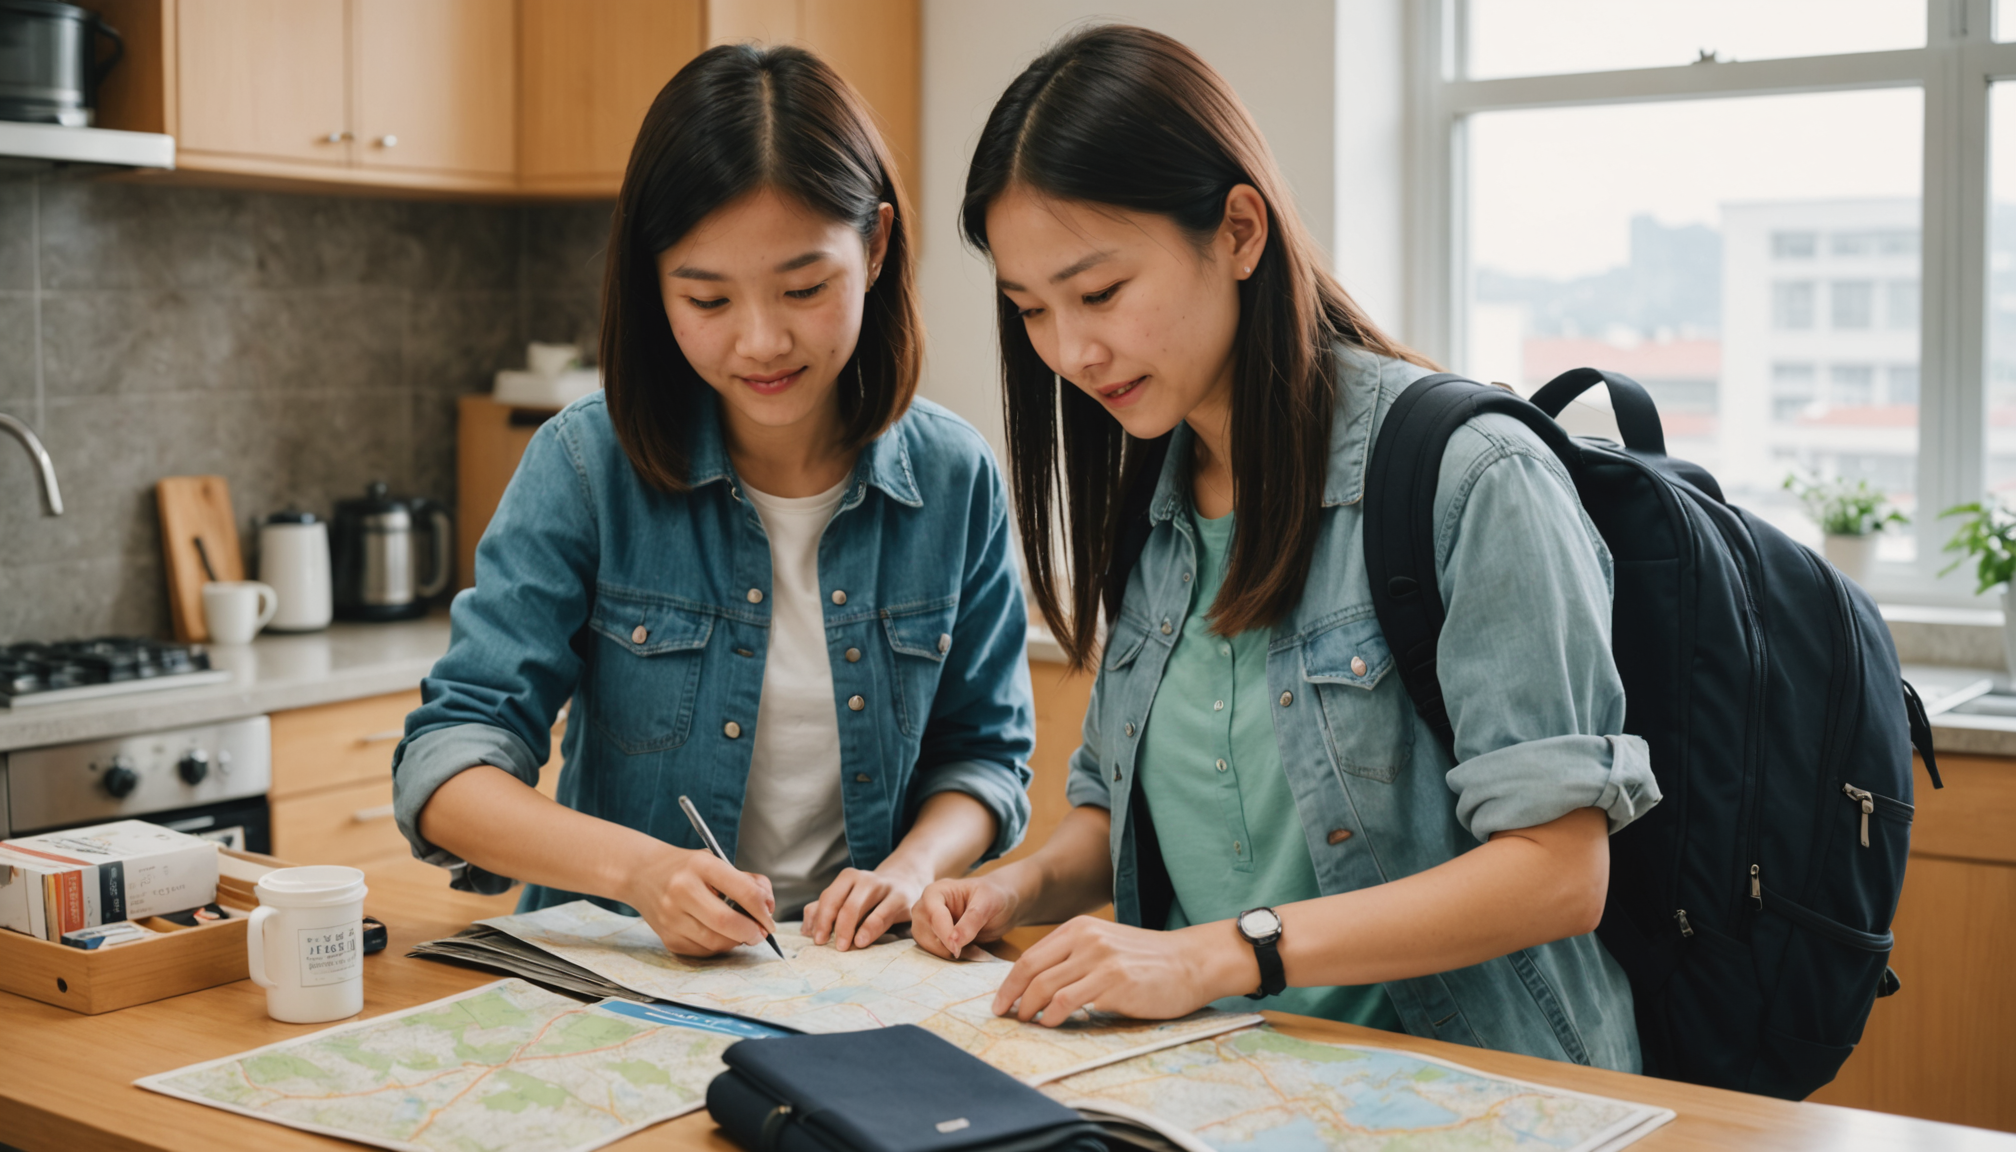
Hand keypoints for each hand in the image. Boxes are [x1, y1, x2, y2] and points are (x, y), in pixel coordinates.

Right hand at [617, 843, 776, 957]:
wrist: (642, 873)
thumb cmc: (686, 868)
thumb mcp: (716, 862)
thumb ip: (747, 881)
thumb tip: (768, 906)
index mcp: (701, 866)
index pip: (743, 891)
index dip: (762, 909)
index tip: (769, 917)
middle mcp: (682, 890)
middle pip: (727, 922)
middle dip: (751, 932)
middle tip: (760, 933)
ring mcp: (671, 916)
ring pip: (715, 942)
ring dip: (736, 942)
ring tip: (741, 933)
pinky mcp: (667, 937)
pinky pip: (702, 951)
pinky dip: (718, 947)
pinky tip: (719, 936)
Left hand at [804, 863, 930, 950]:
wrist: (904, 884)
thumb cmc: (868, 898)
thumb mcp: (846, 899)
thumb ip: (823, 911)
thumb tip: (806, 930)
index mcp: (847, 878)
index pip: (829, 898)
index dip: (821, 920)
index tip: (817, 941)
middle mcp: (865, 879)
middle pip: (844, 904)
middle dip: (834, 927)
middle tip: (830, 946)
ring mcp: (884, 887)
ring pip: (861, 907)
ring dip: (848, 928)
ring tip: (843, 946)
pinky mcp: (901, 899)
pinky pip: (882, 914)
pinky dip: (869, 929)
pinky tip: (861, 941)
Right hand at [910, 873, 1023, 958]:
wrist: (1001, 905)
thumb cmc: (995, 897)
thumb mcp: (989, 903)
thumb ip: (972, 920)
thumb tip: (953, 941)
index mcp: (936, 891)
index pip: (932, 914)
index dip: (944, 933)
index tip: (957, 950)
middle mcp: (926, 907)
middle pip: (922, 931)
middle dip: (943, 945)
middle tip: (968, 950)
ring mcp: (927, 924)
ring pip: (925, 945)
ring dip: (946, 953)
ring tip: (971, 949)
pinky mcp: (933, 939)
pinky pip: (933, 953)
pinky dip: (949, 957)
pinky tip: (967, 952)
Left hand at [990, 916, 1254, 1026]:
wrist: (1191, 962)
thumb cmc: (1148, 959)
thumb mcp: (1106, 945)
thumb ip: (1075, 957)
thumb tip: (1038, 986)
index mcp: (1080, 928)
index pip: (1031, 956)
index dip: (1009, 982)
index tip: (1000, 1001)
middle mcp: (1086, 938)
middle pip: (1032, 969)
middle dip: (1012, 996)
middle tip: (1004, 1015)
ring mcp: (1100, 959)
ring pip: (1046, 986)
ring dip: (1029, 1009)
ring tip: (1026, 1022)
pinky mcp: (1114, 981)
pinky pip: (1069, 1000)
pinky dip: (1052, 1015)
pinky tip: (1050, 1023)